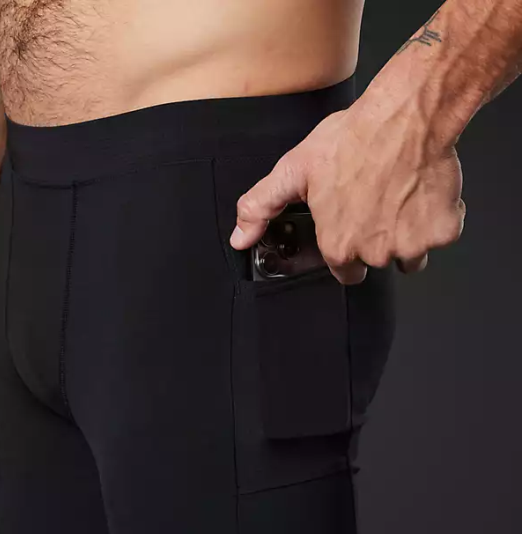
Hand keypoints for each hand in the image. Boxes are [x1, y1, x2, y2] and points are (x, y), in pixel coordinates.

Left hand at [229, 91, 465, 283]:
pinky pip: (442, 234)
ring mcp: (412, 245)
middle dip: (379, 239)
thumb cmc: (354, 138)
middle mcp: (375, 252)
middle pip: (378, 261)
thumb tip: (239, 238)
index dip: (348, 248)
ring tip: (400, 195)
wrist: (409, 112)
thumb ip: (261, 207)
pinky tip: (423, 190)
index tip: (353, 226)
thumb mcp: (294, 170)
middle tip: (378, 202)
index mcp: (339, 245)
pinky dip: (439, 217)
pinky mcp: (443, 230)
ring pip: (411, 255)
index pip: (345, 271)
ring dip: (409, 233)